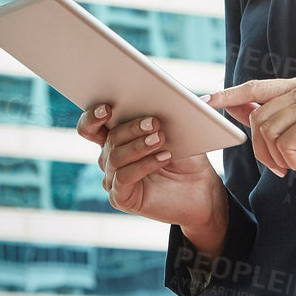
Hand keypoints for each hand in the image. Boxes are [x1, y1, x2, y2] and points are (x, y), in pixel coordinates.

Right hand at [75, 102, 228, 235]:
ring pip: (115, 156)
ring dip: (139, 145)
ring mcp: (113, 179)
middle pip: (109, 137)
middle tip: (154, 121)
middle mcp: (109, 158)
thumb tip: (204, 98)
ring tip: (161, 139)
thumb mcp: (183, 131)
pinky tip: (163, 157)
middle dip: (131, 127)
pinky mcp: (121, 197)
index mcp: (116, 137)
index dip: (93, 116)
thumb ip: (183, 111)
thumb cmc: (187, 157)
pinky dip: (144, 165)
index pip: (91, 125)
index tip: (108, 107)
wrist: (200, 190)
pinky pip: (124, 177)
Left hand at [205, 75, 295, 206]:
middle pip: (257, 115)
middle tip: (280, 165)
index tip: (205, 102)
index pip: (256, 87)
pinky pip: (283, 142)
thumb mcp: (293, 136)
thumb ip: (266, 117)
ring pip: (267, 129)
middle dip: (261, 147)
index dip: (229, 95)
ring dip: (276, 156)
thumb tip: (231, 104)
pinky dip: (290, 160)